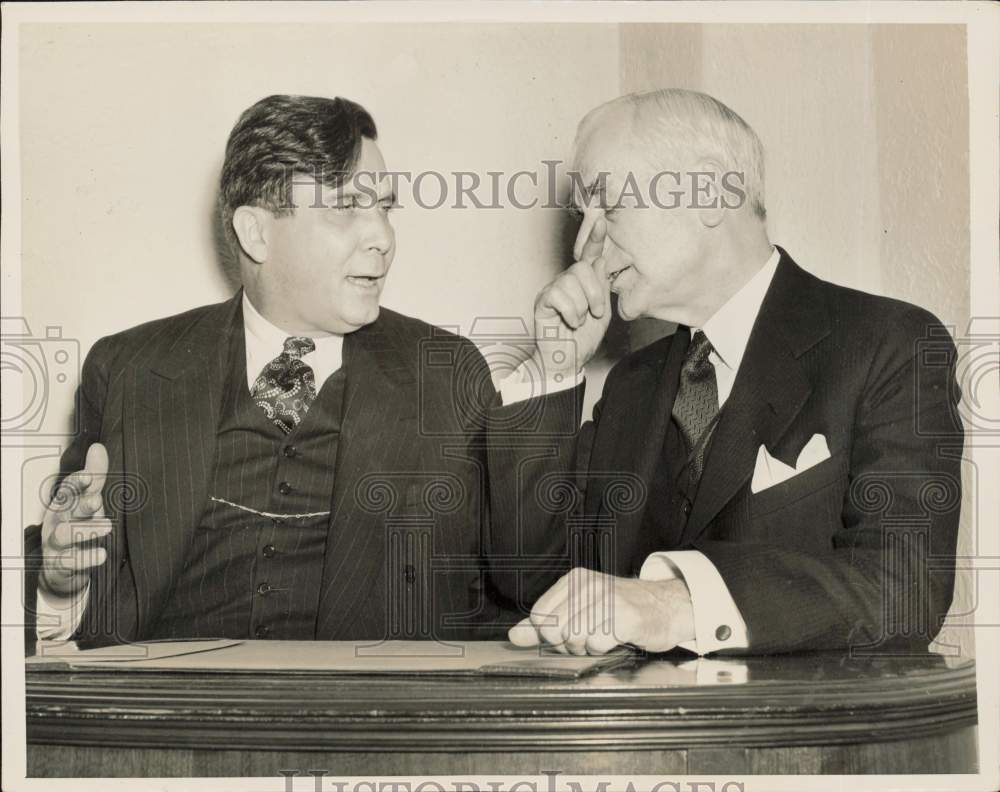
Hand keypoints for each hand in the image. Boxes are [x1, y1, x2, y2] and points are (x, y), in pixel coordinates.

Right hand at [39, 443, 111, 597]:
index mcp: (64, 502)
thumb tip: (98, 447)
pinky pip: (71, 562)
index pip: (68, 489)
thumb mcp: (86, 498)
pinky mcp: (61, 563)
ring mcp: (56, 543)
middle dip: (81, 504)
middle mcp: (57, 520)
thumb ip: (96, 476)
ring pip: (65, 535)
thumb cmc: (76, 523)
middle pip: (66, 510)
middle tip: (97, 500)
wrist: (61, 565)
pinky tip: (102, 554)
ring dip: (85, 530)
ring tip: (107, 527)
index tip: (90, 475)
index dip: (77, 482)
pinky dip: (86, 558)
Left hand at [508, 567, 694, 654]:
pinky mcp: (625, 616)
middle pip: (555, 631)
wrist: (665, 607)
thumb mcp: (579, 610)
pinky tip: (615, 639)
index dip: (549, 634)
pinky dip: (603, 650)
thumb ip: (543, 625)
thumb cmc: (621, 610)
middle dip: (568, 643)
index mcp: (574, 580)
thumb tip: (514, 636)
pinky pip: (597, 644)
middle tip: (588, 635)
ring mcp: (607, 599)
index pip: (539, 616)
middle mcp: (589, 585)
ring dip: (586, 647)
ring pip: (574, 638)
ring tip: (603, 636)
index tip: (567, 632)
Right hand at [531, 216, 611, 380]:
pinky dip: (571, 312)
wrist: (567, 362)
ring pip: (571, 281)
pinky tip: (570, 322)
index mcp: (583, 283)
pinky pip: (559, 295)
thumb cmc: (583, 339)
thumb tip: (599, 260)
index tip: (602, 220)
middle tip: (595, 312)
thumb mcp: (602, 311)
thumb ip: (602, 286)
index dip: (595, 238)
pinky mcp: (542, 301)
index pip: (589, 255)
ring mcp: (553, 290)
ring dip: (582, 306)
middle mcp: (567, 282)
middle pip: (582, 267)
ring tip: (580, 321)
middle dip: (595, 292)